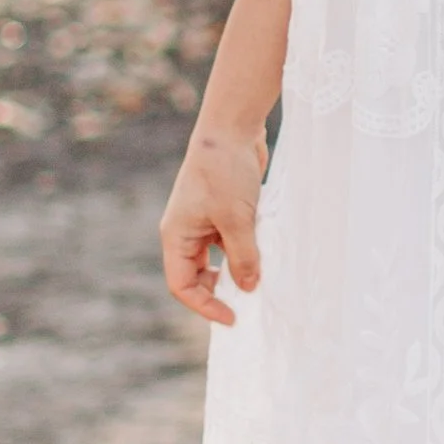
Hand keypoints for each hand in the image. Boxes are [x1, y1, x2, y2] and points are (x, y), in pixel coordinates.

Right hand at [160, 124, 266, 327]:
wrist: (233, 127)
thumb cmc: (225, 170)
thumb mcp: (236, 219)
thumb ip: (242, 256)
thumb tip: (249, 288)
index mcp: (176, 235)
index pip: (181, 284)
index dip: (205, 305)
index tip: (233, 317)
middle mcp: (186, 231)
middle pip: (198, 275)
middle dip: (221, 291)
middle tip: (250, 303)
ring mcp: (204, 221)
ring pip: (218, 260)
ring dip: (238, 271)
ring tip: (262, 280)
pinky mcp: (224, 212)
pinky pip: (232, 243)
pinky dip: (247, 252)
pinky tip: (268, 255)